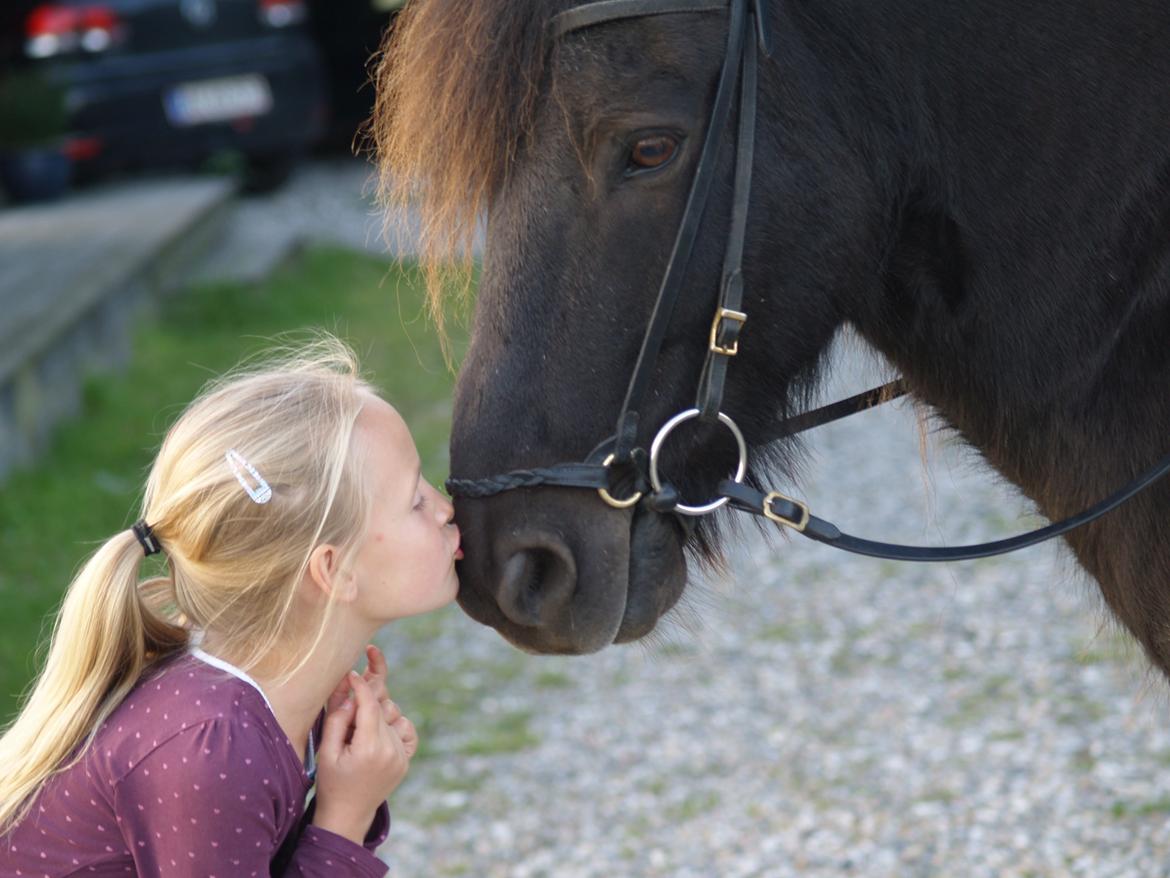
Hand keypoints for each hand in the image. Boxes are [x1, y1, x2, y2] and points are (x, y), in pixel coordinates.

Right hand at [312, 672, 413, 844]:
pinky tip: (380, 733)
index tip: (352, 673)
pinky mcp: (406, 760)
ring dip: (380, 714)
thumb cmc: (331, 783)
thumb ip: (337, 720)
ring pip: (396, 715)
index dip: (360, 685)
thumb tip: (352, 696)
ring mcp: (401, 756)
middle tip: (350, 712)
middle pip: (383, 707)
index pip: (370, 704)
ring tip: (361, 730)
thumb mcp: (326, 751)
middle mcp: (390, 750)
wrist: (348, 814)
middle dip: (366, 701)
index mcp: (369, 747)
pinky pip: (407, 729)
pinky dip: (396, 726)